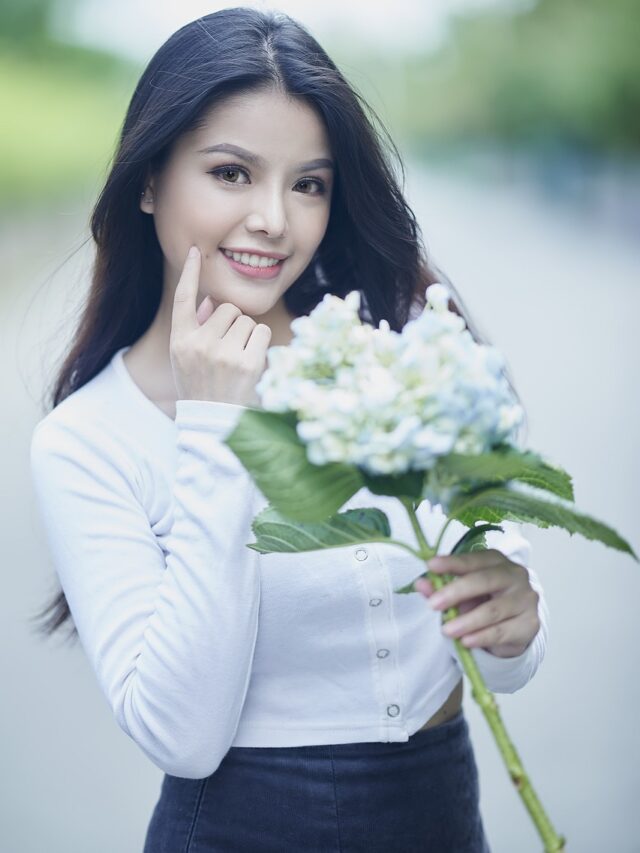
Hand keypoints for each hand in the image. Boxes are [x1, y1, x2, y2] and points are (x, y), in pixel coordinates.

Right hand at [170, 246, 271, 406]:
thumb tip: (213, 300)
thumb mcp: (188, 358)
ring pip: (247, 320)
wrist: (214, 422)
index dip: (190, 273)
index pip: (183, 298)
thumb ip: (198, 327)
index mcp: (180, 340)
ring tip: (237, 360)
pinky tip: (250, 362)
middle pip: (228, 309)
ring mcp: (222, 353)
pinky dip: (260, 343)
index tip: (193, 251)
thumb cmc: (202, 385)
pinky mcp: (246, 362)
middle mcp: (198, 343)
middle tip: (228, 351)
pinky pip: (261, 332)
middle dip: (234, 324)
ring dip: (248, 335)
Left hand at [414, 549, 540, 657]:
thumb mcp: (460, 594)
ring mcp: (526, 599)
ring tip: (446, 630)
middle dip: (456, 592)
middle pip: (485, 581)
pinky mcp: (530, 624)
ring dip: (467, 621)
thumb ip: (440, 588)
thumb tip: (420, 584)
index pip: (473, 559)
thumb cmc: (483, 601)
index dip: (452, 562)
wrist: (512, 626)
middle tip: (433, 604)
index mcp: (496, 561)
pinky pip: (502, 631)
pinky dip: (481, 637)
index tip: (431, 566)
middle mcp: (515, 575)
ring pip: (493, 610)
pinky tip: (466, 641)